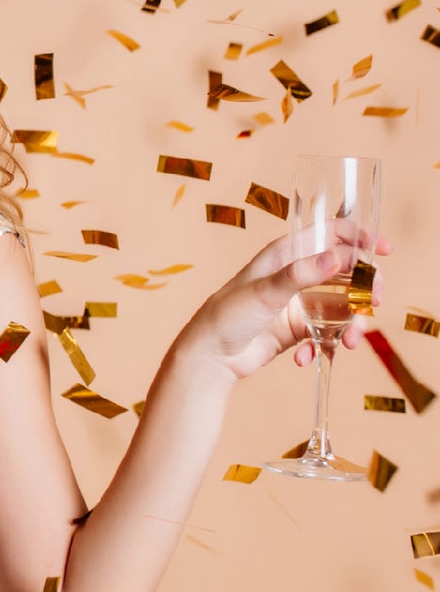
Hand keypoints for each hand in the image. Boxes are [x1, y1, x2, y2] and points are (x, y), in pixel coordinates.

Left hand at [181, 232, 393, 383]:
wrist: (209, 356)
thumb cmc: (227, 315)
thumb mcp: (263, 292)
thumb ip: (300, 275)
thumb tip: (337, 257)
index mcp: (286, 255)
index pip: (330, 235)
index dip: (359, 237)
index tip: (383, 250)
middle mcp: (297, 276)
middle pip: (348, 272)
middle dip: (366, 287)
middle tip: (374, 301)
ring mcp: (301, 303)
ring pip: (344, 307)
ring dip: (351, 325)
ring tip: (346, 343)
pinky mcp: (301, 329)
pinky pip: (329, 333)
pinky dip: (325, 346)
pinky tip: (304, 356)